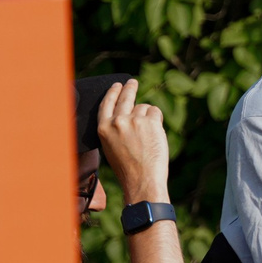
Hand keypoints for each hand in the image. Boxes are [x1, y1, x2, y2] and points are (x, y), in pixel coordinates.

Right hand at [95, 80, 170, 204]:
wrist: (142, 180)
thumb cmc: (128, 169)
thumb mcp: (111, 147)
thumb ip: (115, 129)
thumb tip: (127, 114)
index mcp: (103, 129)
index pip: (107, 104)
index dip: (113, 93)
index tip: (117, 85)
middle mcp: (117, 121)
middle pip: (125, 98)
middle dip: (129, 88)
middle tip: (133, 82)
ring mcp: (135, 120)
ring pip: (144, 108)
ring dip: (148, 117)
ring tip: (148, 137)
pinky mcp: (151, 122)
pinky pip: (155, 112)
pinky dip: (157, 120)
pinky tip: (156, 134)